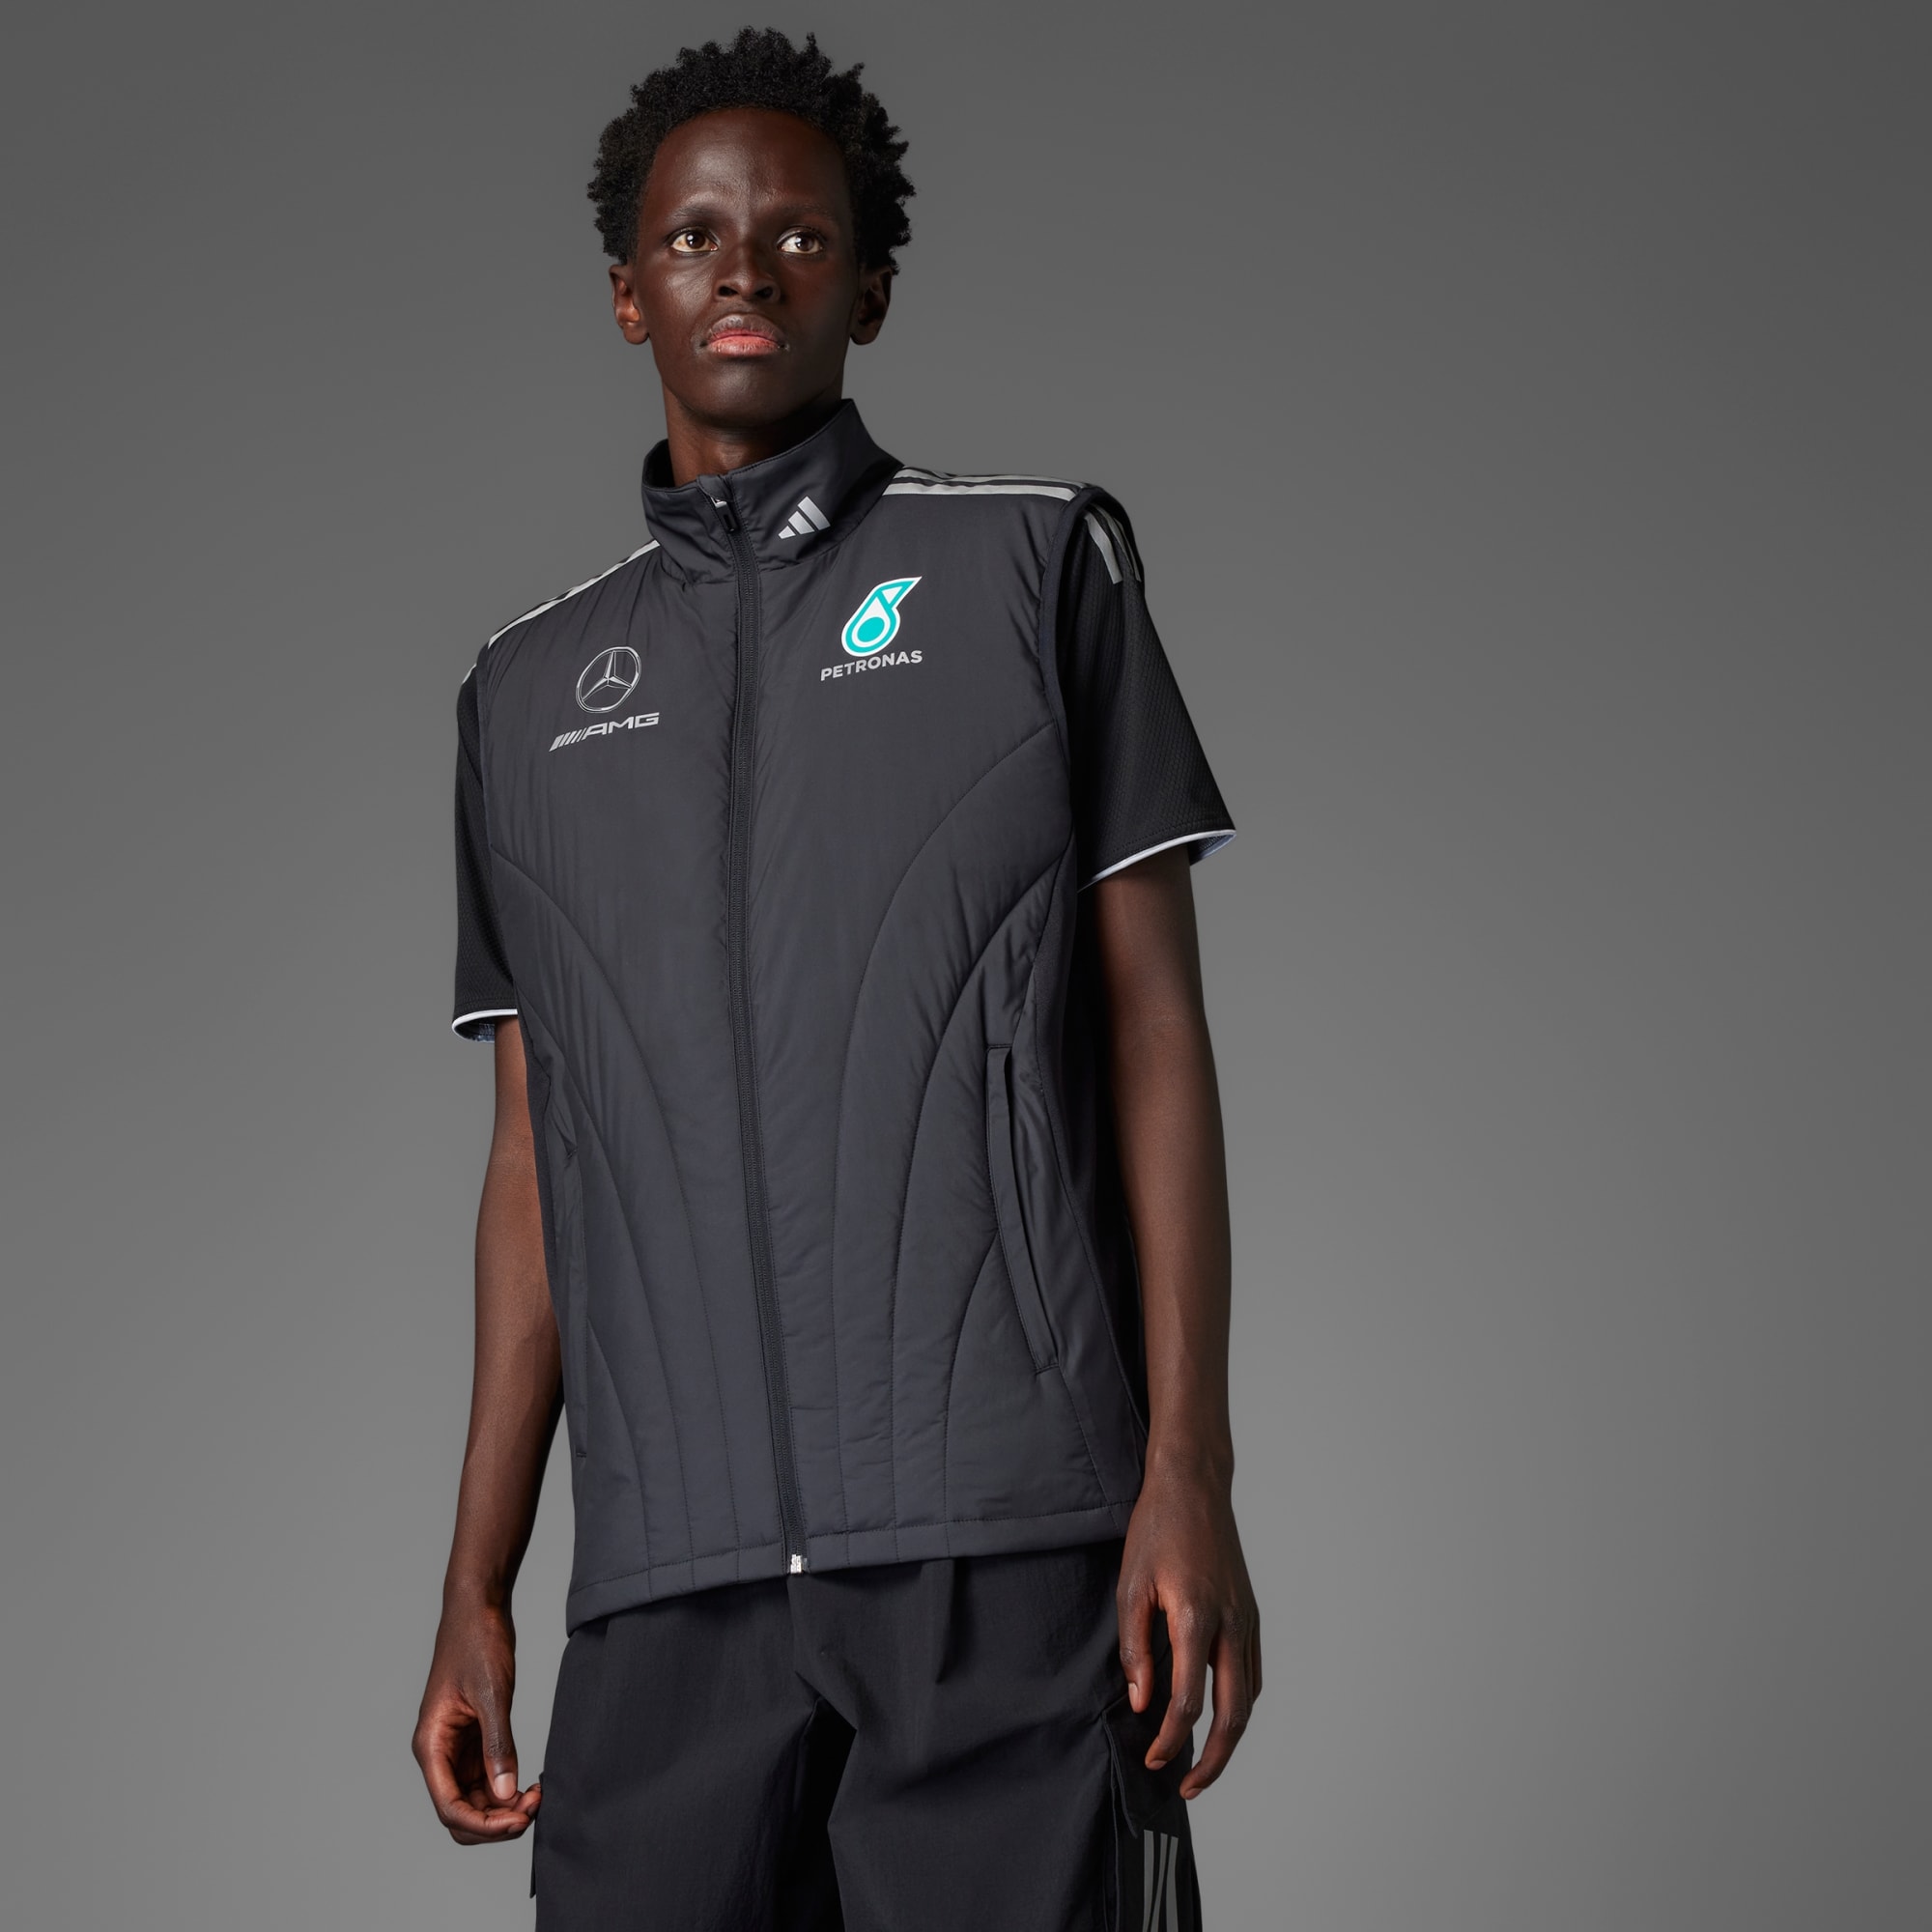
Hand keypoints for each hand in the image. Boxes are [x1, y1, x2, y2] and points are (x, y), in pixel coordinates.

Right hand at [412, 1597, 541, 1843]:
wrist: (478, 1608)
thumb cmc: (477, 1642)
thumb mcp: (492, 1694)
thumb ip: (498, 1745)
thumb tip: (505, 1794)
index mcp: (431, 1745)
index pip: (450, 1807)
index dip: (484, 1824)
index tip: (520, 1820)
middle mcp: (439, 1753)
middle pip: (460, 1812)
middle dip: (495, 1822)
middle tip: (534, 1808)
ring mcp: (456, 1749)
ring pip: (474, 1800)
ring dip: (503, 1809)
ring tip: (538, 1796)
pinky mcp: (473, 1739)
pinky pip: (485, 1779)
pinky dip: (506, 1789)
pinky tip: (530, 1784)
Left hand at [1117, 1452, 1260, 1798]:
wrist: (1194, 1484)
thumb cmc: (1157, 1528)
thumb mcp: (1131, 1585)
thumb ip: (1134, 1647)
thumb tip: (1141, 1700)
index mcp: (1195, 1617)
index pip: (1187, 1700)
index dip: (1169, 1739)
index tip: (1152, 1758)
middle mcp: (1231, 1624)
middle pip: (1233, 1714)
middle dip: (1213, 1760)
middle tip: (1188, 1787)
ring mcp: (1247, 1619)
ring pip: (1249, 1697)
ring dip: (1230, 1737)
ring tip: (1203, 1762)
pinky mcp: (1252, 1613)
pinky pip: (1252, 1672)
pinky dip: (1240, 1703)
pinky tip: (1220, 1713)